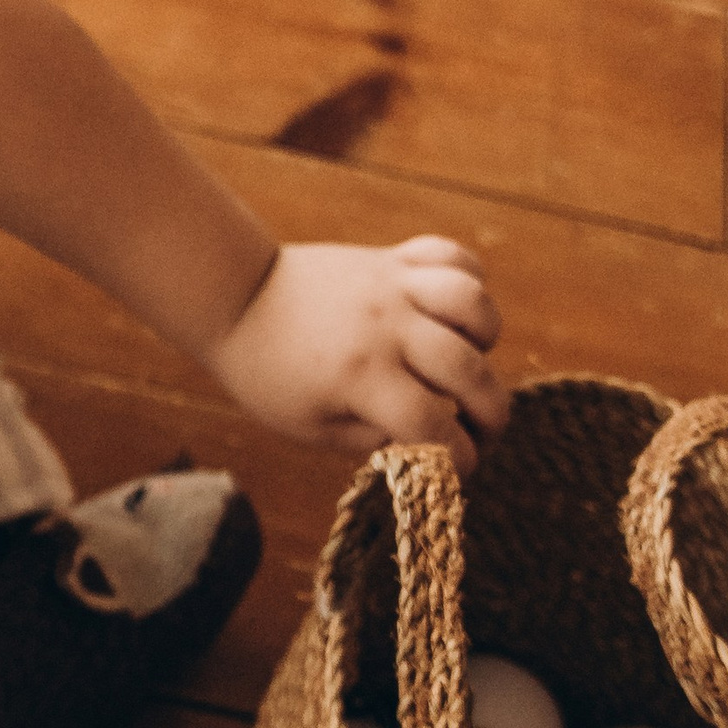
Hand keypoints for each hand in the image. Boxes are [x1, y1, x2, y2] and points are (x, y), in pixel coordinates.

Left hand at [201, 236, 507, 472]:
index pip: (434, 427)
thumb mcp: (312, 427)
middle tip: (482, 430)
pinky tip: (452, 312)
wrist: (235, 299)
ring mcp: (391, 286)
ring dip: (486, 339)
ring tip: (467, 358)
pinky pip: (451, 256)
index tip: (460, 470)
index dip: (460, 460)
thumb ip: (374, 440)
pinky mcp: (391, 259)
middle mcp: (384, 327)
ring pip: (472, 302)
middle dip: (492, 414)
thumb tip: (432, 444)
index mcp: (360, 377)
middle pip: (468, 371)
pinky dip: (470, 279)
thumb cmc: (269, 374)